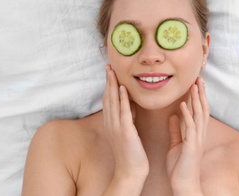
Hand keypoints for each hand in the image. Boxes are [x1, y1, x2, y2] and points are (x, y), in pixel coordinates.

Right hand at [103, 65, 148, 180]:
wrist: (130, 171)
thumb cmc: (130, 153)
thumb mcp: (126, 132)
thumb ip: (126, 117)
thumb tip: (130, 104)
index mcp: (111, 123)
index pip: (108, 100)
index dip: (108, 85)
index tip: (109, 72)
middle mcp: (111, 123)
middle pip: (108, 98)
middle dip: (108, 81)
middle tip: (108, 66)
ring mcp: (117, 127)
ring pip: (113, 102)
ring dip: (113, 86)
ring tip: (112, 71)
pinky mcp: (125, 132)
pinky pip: (124, 113)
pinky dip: (123, 99)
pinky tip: (123, 88)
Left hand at [166, 77, 209, 194]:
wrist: (183, 184)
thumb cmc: (180, 166)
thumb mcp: (176, 143)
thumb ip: (176, 129)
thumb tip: (173, 115)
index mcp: (195, 133)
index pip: (198, 110)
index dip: (198, 96)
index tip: (195, 83)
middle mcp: (199, 134)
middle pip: (202, 109)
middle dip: (201, 93)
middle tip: (198, 78)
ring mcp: (197, 139)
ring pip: (199, 115)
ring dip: (197, 100)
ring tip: (193, 86)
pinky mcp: (191, 146)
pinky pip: (190, 127)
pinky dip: (187, 115)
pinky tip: (183, 104)